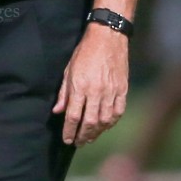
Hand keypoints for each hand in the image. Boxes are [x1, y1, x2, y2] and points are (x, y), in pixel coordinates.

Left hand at [53, 22, 128, 145]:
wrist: (108, 37)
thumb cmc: (85, 52)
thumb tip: (57, 111)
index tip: (67, 140)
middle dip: (83, 136)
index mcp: (80, 86)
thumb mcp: (69, 70)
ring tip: (90, 137)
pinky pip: (118, 112)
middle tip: (78, 143)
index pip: (74, 116)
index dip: (69, 131)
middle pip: (90, 122)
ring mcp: (111, 91)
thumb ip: (64, 93)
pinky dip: (111, 122)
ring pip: (105, 120)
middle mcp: (96, 92)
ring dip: (97, 132)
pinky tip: (105, 126)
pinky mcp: (122, 89)